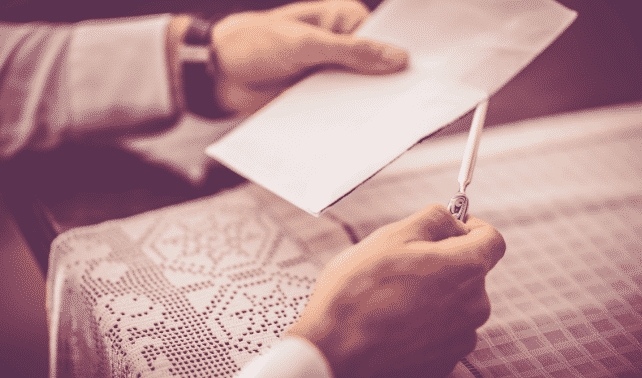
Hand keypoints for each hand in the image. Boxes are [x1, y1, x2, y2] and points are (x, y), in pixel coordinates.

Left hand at [210, 0, 408, 114]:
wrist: (217, 73)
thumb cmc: (255, 43)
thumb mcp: (304, 44)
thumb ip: (350, 52)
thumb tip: (397, 58)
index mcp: (342, 20)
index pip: (383, 38)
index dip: (399, 57)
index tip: (421, 78)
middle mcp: (341, 47)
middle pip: (374, 68)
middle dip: (386, 86)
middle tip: (408, 107)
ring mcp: (329, 74)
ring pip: (359, 91)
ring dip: (367, 106)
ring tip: (388, 124)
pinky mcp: (318, 98)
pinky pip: (340, 109)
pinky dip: (348, 119)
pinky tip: (360, 133)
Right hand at [287, 204, 505, 377]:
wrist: (335, 352)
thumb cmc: (357, 294)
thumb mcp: (391, 237)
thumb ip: (433, 219)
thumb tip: (452, 220)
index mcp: (465, 270)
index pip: (492, 239)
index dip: (471, 227)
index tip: (452, 227)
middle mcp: (473, 307)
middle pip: (471, 272)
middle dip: (444, 262)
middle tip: (404, 264)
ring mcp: (460, 338)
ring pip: (455, 303)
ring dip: (433, 294)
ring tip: (392, 297)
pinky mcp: (444, 361)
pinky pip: (442, 331)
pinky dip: (425, 323)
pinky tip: (394, 321)